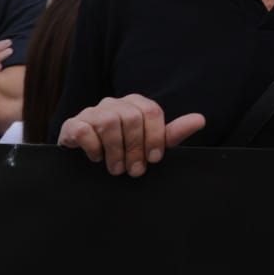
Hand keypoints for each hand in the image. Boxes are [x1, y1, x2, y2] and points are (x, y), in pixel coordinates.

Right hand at [56, 94, 204, 176]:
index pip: (152, 111)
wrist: (86, 160)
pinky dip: (93, 147)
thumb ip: (172, 134)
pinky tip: (96, 159)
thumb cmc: (124, 150)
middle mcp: (114, 103)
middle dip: (135, 148)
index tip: (154, 159)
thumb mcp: (149, 144)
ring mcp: (92, 112)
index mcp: (135, 104)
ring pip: (109, 122)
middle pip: (132, 118)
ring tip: (116, 169)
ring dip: (115, 150)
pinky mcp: (73, 124)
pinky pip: (84, 130)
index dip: (155, 137)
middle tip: (135, 171)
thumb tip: (200, 120)